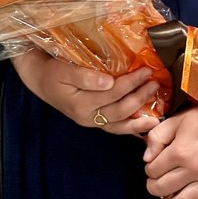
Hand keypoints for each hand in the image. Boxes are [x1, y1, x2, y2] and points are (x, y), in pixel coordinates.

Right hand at [11, 49, 160, 136]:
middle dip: (140, 97)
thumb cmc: (52, 72)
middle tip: (155, 84)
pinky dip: (131, 128)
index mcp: (80, 104)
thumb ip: (84, 76)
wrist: (40, 80)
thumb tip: (108, 81)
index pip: (112, 93)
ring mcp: (91, 122)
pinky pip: (116, 128)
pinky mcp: (94, 122)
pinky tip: (144, 126)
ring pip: (120, 124)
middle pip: (120, 109)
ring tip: (157, 113)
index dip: (131, 82)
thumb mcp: (63, 70)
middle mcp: (87, 117)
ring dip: (140, 118)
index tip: (146, 70)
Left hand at [142, 95, 197, 198]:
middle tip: (152, 188)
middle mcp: (195, 168)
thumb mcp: (178, 119)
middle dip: (154, 189)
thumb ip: (158, 136)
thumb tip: (146, 157)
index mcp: (180, 151)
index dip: (149, 170)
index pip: (155, 169)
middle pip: (166, 187)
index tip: (150, 169)